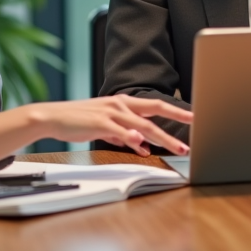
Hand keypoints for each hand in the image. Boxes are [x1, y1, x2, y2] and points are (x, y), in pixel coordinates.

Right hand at [32, 95, 192, 155]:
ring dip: (163, 137)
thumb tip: (142, 146)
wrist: (53, 117)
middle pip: (156, 111)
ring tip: (178, 147)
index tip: (194, 117)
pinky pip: (120, 131)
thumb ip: (125, 135)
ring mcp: (111, 113)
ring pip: (144, 125)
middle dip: (178, 119)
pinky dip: (132, 137)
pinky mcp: (100, 123)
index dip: (176, 110)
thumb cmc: (79, 121)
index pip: (156, 105)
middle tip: (197, 126)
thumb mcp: (106, 127)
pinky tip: (142, 144)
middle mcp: (121, 105)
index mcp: (124, 103)